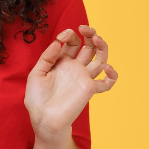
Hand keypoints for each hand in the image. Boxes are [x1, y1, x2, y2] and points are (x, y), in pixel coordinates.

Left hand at [25, 25, 117, 139]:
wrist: (43, 120)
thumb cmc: (37, 100)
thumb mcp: (36, 75)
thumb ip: (47, 58)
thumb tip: (57, 42)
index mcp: (62, 61)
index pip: (72, 42)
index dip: (69, 35)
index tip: (62, 37)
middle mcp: (75, 67)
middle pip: (88, 46)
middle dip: (89, 33)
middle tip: (85, 28)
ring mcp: (83, 78)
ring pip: (100, 58)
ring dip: (102, 46)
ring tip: (96, 38)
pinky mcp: (89, 90)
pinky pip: (106, 83)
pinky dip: (112, 76)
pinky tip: (108, 68)